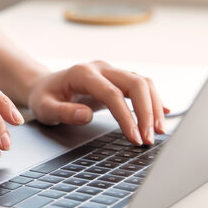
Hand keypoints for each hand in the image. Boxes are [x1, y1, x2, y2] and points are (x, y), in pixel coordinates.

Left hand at [27, 61, 165, 145]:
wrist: (44, 86)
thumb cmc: (44, 97)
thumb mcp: (44, 108)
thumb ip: (62, 112)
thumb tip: (85, 116)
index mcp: (83, 73)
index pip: (113, 94)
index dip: (127, 117)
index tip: (135, 138)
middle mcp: (101, 68)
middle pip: (136, 83)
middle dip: (147, 112)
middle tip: (150, 139)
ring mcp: (111, 72)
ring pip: (143, 82)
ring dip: (154, 107)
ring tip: (158, 132)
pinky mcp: (117, 79)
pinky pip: (141, 86)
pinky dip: (153, 100)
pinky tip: (163, 114)